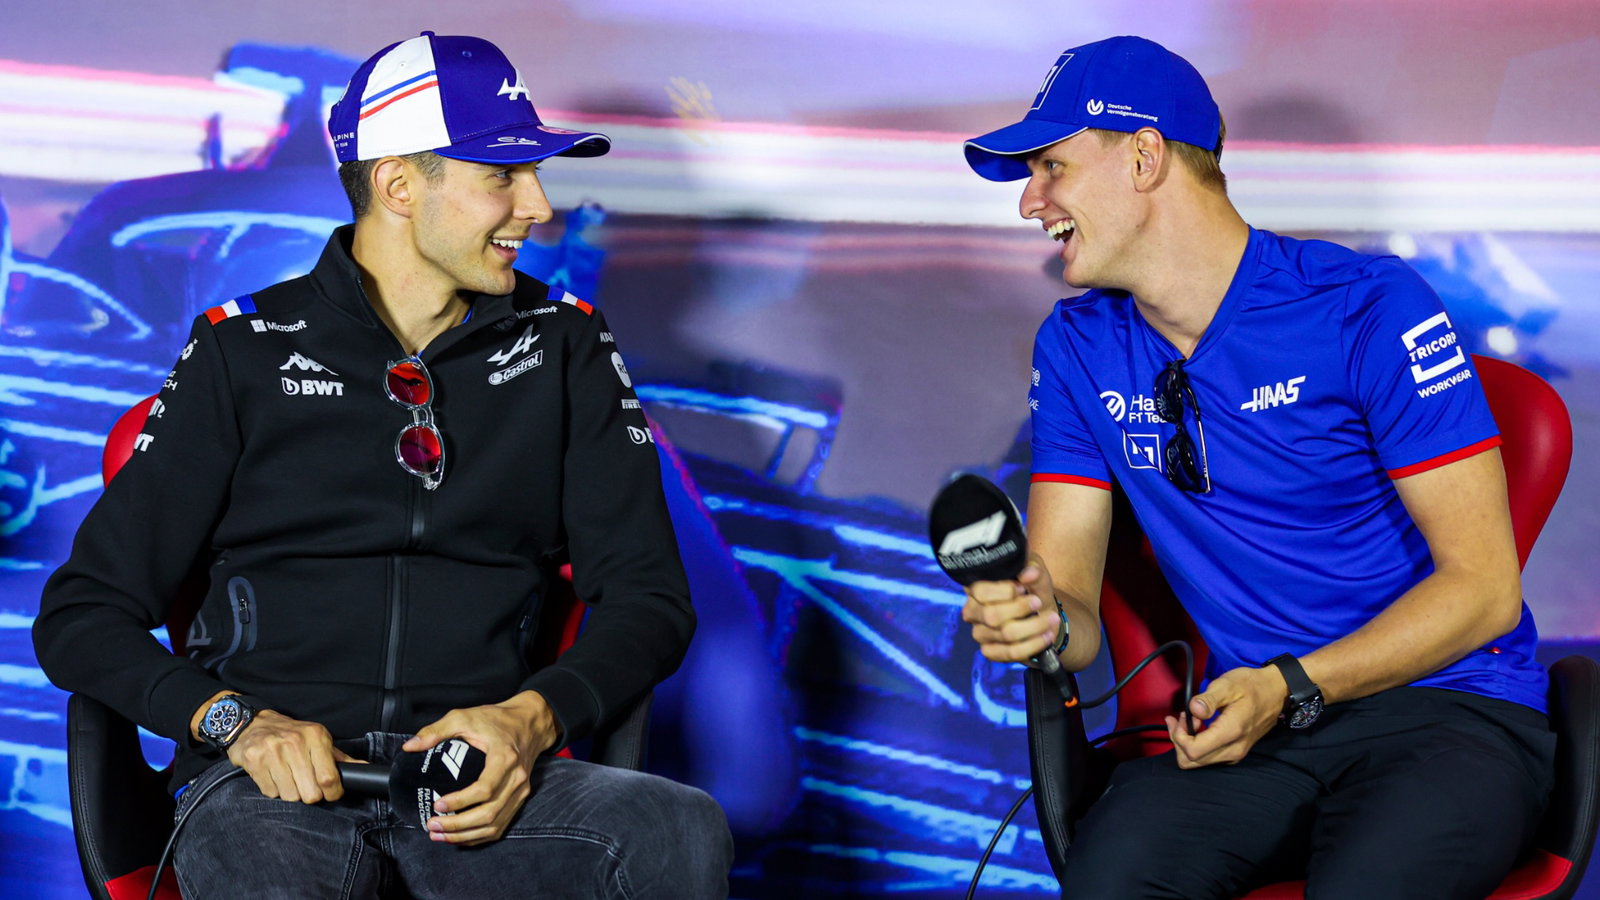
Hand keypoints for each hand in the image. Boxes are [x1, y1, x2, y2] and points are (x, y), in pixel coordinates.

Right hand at [226, 710, 360, 803]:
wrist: (253, 724)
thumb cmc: (291, 734)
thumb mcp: (318, 739)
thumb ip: (340, 757)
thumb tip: (365, 768)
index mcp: (316, 736)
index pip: (329, 778)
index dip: (333, 793)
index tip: (331, 793)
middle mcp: (294, 742)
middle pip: (311, 793)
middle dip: (311, 795)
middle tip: (307, 786)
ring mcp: (273, 751)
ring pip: (290, 796)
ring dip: (291, 793)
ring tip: (288, 778)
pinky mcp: (254, 761)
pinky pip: (270, 793)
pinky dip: (274, 790)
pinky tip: (274, 776)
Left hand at [403, 690, 560, 845]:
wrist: (530, 723)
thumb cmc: (497, 720)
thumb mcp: (465, 716)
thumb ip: (436, 730)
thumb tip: (410, 747)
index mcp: (505, 758)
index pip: (485, 789)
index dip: (460, 802)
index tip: (437, 804)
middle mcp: (517, 779)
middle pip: (489, 813)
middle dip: (458, 826)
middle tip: (432, 825)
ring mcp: (521, 791)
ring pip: (495, 825)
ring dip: (466, 835)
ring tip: (440, 835)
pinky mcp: (520, 798)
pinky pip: (501, 825)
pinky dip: (479, 836)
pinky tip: (459, 837)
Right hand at [961, 554, 1062, 663]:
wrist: (1041, 615)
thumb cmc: (1032, 590)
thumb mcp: (1035, 574)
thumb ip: (1033, 568)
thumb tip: (1029, 573)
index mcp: (976, 589)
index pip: (980, 591)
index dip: (1004, 591)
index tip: (1023, 588)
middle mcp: (972, 611)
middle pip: (991, 615)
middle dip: (1020, 609)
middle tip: (1038, 602)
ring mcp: (979, 633)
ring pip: (1005, 634)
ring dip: (1034, 626)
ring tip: (1051, 619)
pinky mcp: (990, 651)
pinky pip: (1010, 652)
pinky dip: (1033, 644)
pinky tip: (1046, 636)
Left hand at [1164, 665, 1287, 767]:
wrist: (1276, 692)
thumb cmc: (1252, 686)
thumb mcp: (1228, 684)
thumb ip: (1208, 699)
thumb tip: (1194, 710)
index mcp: (1231, 732)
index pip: (1193, 751)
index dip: (1179, 736)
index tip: (1183, 716)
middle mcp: (1234, 749)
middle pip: (1192, 761)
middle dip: (1179, 740)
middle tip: (1182, 717)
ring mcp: (1236, 754)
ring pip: (1198, 762)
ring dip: (1187, 742)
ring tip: (1189, 719)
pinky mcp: (1235, 753)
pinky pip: (1208, 758)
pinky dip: (1197, 745)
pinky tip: (1198, 727)